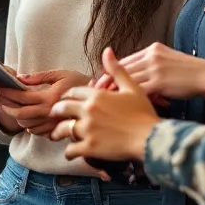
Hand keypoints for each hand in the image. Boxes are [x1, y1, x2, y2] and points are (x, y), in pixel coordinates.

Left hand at [0, 69, 89, 136]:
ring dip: (18, 117)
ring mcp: (55, 125)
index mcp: (50, 97)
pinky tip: (29, 117)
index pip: (22, 97)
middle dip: (7, 108)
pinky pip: (39, 132)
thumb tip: (21, 78)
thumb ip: (40, 77)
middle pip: (21, 114)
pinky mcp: (60, 132)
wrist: (103, 100)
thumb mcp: (62, 74)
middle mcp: (51, 113)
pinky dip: (31, 126)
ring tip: (11, 108)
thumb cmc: (82, 82)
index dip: (7, 93)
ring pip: (28, 126)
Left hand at [51, 48, 160, 162]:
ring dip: (57, 133)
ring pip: (62, 129)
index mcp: (96, 95)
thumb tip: (107, 50)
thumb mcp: (132, 87)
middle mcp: (88, 110)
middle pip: (61, 108)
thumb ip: (116, 69)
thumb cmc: (143, 113)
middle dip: (56, 112)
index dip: (67, 96)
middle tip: (55, 115)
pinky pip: (71, 150)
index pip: (72, 92)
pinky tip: (70, 153)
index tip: (65, 100)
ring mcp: (87, 129)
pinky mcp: (90, 147)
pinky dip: (69, 152)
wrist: (150, 138)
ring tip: (55, 135)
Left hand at [108, 43, 204, 106]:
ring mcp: (155, 68)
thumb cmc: (189, 73)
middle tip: (95, 92)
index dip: (111, 72)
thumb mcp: (169, 60)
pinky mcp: (159, 82)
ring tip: (103, 101)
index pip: (126, 60)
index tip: (100, 81)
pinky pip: (138, 90)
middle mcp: (151, 56)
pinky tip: (120, 106)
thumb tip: (137, 73)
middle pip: (123, 68)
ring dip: (115, 90)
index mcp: (152, 49)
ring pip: (128, 80)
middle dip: (108, 80)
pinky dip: (128, 97)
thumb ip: (152, 63)